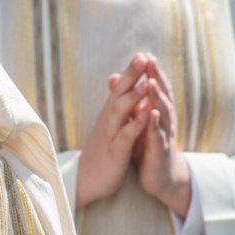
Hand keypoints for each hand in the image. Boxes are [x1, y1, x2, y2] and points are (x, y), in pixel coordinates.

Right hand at [74, 54, 153, 209]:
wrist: (87, 180)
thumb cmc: (102, 151)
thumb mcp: (110, 124)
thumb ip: (116, 103)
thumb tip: (117, 80)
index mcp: (110, 114)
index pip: (120, 87)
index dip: (131, 71)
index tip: (142, 53)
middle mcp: (108, 120)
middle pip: (119, 93)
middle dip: (131, 75)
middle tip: (142, 57)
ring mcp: (110, 135)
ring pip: (121, 112)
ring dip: (134, 97)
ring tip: (147, 82)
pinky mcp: (115, 152)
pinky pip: (126, 136)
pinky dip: (136, 125)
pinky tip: (147, 116)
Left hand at [133, 55, 190, 216]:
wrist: (162, 176)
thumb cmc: (149, 145)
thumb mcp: (140, 121)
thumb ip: (133, 101)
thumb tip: (120, 79)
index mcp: (158, 112)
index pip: (156, 88)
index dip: (151, 72)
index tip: (144, 53)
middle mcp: (164, 120)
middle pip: (161, 95)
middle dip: (156, 77)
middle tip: (151, 59)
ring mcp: (163, 135)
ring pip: (162, 113)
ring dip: (156, 97)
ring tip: (151, 82)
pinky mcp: (159, 151)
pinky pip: (157, 136)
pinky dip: (154, 124)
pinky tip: (151, 114)